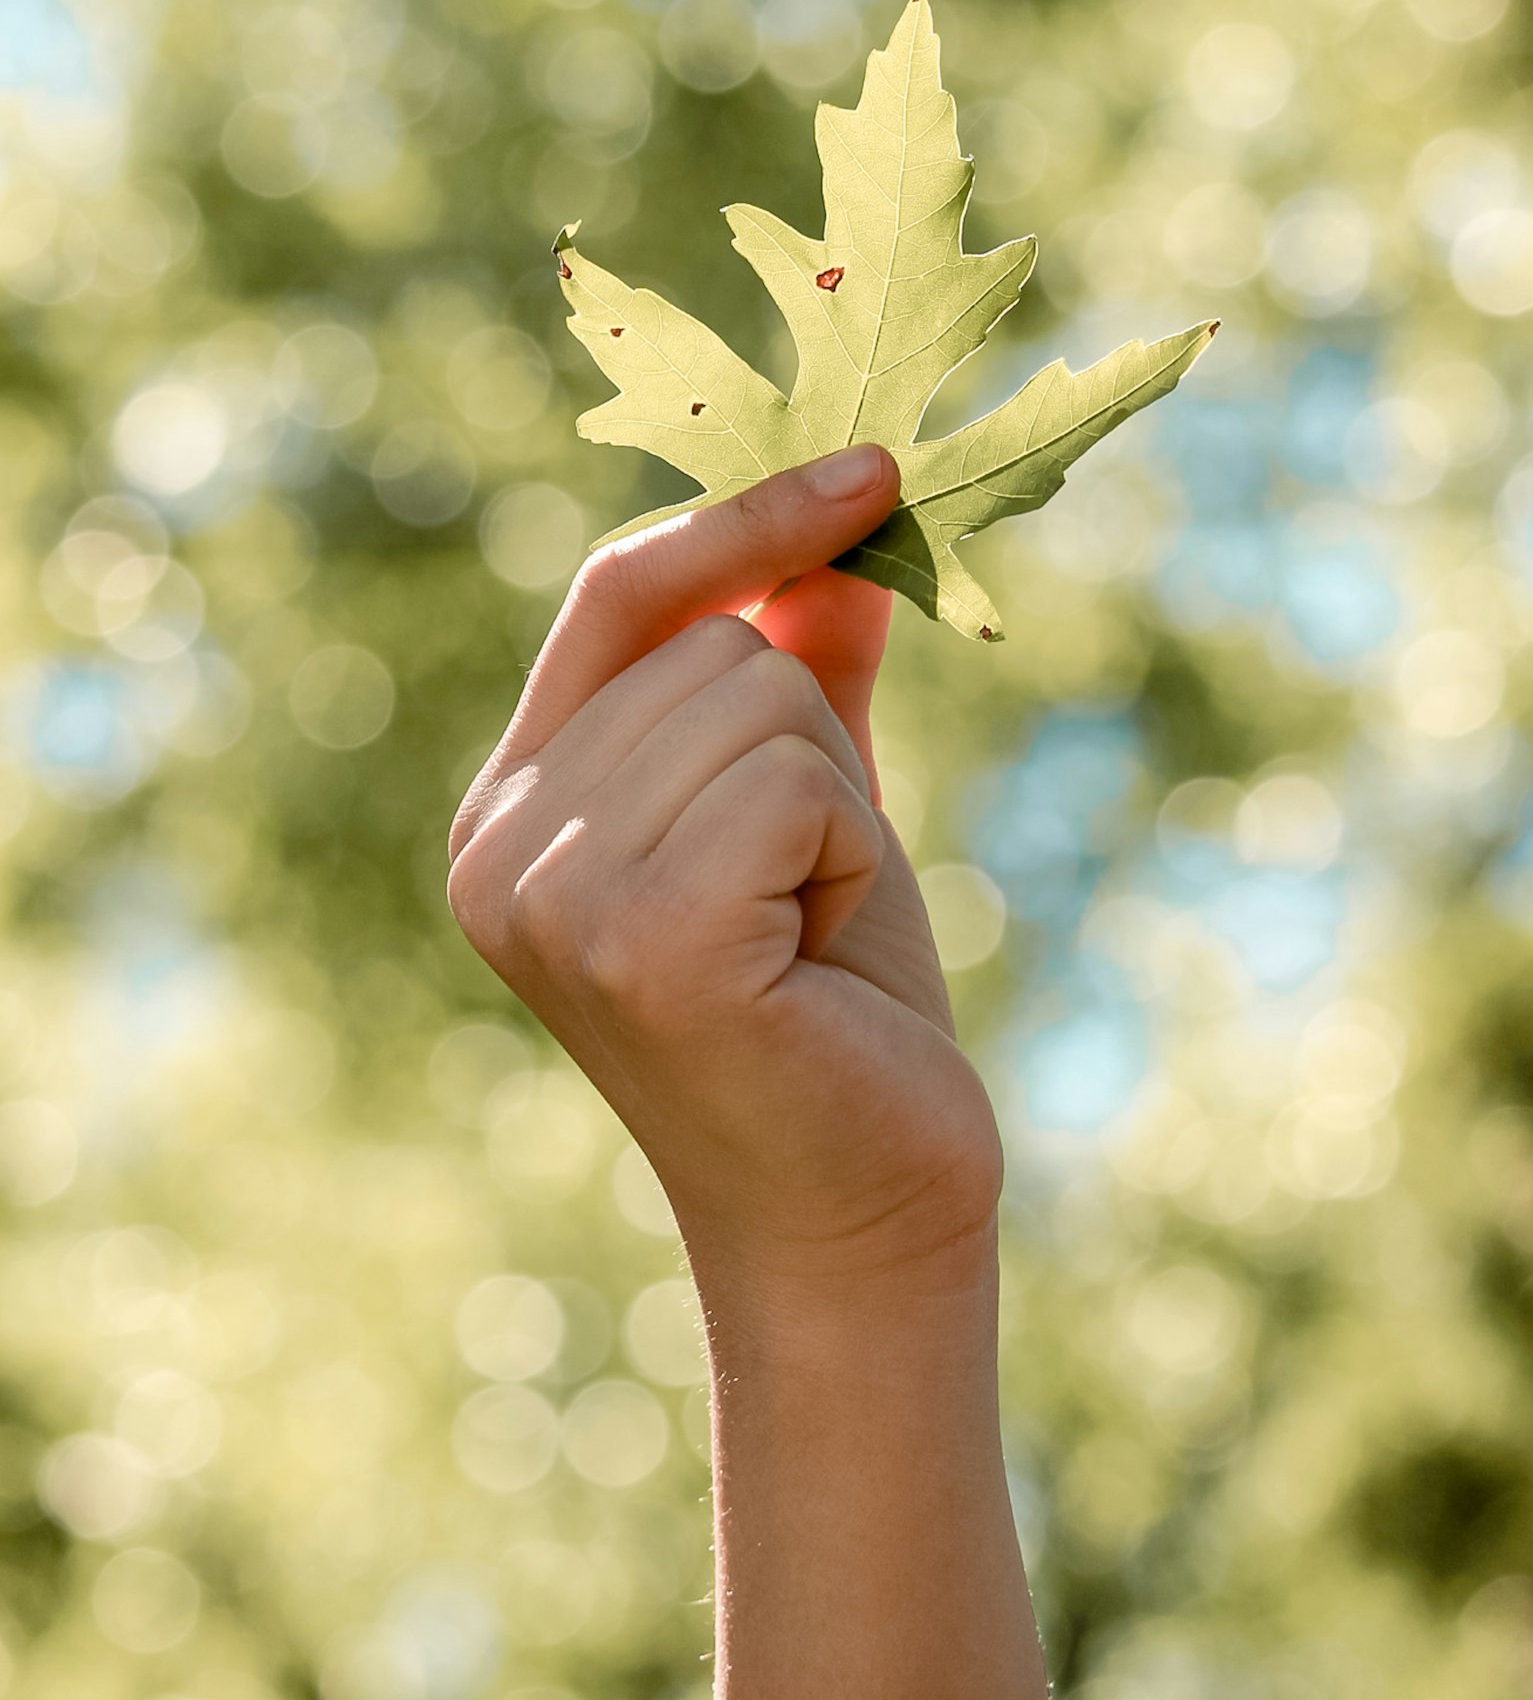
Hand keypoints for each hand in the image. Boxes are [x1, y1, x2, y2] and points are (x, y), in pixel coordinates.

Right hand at [447, 446, 1003, 1312]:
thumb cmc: (837, 1020)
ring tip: (808, 937)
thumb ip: (807, 667)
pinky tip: (818, 963)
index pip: (616, 598)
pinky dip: (847, 857)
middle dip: (812, 751)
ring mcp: (550, 892)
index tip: (868, 472)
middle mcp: (499, 846)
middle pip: (713, 644)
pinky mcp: (635, 933)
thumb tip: (849, 523)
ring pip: (761, 696)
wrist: (864, 1227)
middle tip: (808, 902)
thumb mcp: (818, 812)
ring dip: (834, 813)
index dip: (741, 525)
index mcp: (514, 812)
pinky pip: (795, 777)